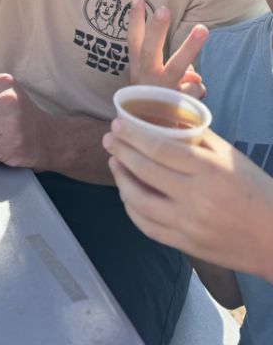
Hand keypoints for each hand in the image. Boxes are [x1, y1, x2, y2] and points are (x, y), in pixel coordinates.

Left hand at [103, 120, 272, 280]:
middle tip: (109, 139)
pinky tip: (127, 195)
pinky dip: (132, 209)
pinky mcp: (186, 245)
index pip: (160, 149)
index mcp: (209, 170)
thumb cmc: (256, 191)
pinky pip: (148, 227)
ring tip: (115, 164)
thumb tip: (168, 120)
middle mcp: (196, 198)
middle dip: (121, 152)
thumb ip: (199, 138)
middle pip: (145, 172)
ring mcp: (189, 224)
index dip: (134, 136)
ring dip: (121, 180)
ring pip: (140, 202)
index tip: (118, 124)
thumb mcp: (231, 157)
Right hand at [127, 0, 208, 96]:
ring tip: (202, 28)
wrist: (149, 137)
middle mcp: (147, 77)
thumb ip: (167, 71)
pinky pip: (195, 87)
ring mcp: (162, 90)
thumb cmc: (151, 104)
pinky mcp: (176, 103)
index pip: (133, 41)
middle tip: (164, 9)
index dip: (135, 20)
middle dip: (156, 29)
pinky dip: (197, 90)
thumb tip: (192, 70)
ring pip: (178, 65)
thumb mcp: (149, 84)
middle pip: (149, 49)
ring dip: (190, 47)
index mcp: (138, 69)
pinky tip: (191, 98)